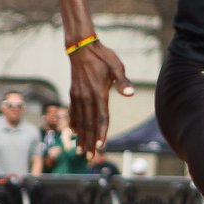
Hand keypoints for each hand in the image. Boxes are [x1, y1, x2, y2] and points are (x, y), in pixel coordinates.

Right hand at [68, 41, 133, 155]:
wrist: (81, 47)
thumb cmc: (102, 56)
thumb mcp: (116, 66)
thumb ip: (123, 81)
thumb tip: (130, 93)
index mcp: (98, 92)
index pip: (101, 117)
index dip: (101, 132)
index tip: (100, 146)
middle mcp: (86, 97)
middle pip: (89, 123)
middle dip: (89, 141)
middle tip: (89, 157)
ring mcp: (78, 95)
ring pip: (80, 120)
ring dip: (81, 136)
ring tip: (80, 150)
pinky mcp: (73, 93)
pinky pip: (73, 112)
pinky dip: (74, 123)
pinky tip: (73, 131)